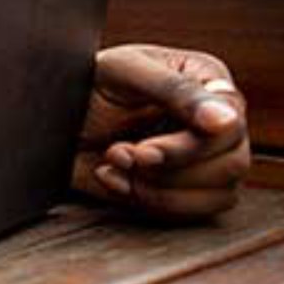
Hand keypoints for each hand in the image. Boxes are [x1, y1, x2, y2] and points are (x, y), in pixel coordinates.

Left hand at [71, 44, 250, 219]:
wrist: (50, 113)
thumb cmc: (85, 80)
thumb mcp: (123, 71)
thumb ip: (174, 90)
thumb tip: (227, 120)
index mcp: (208, 81)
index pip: (231, 123)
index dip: (193, 144)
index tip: (146, 151)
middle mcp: (216, 122)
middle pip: (233, 162)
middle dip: (171, 167)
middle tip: (121, 153)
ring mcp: (207, 158)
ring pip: (219, 193)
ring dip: (160, 187)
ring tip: (114, 161)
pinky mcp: (188, 189)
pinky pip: (192, 212)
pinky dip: (150, 201)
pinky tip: (113, 179)